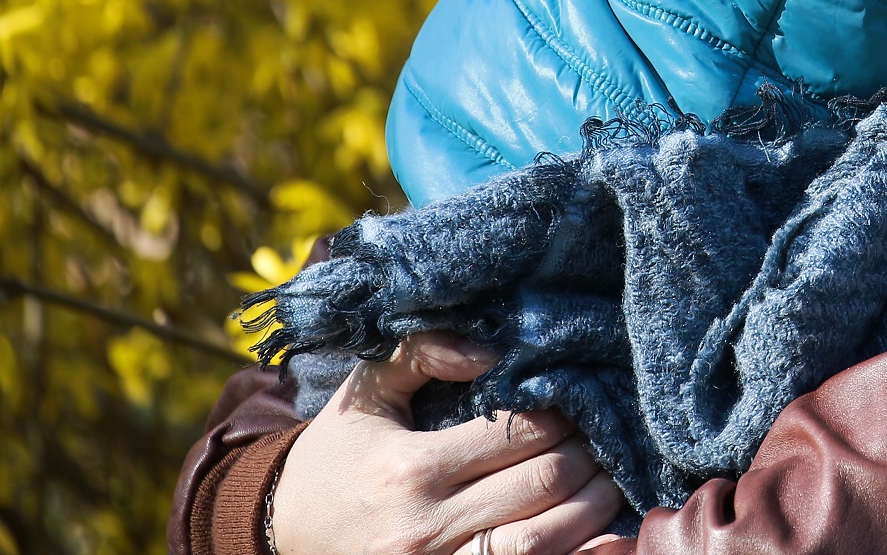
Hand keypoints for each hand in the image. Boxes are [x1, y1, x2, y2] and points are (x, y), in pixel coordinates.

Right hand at [269, 332, 624, 554]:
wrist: (279, 534)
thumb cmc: (335, 456)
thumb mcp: (365, 393)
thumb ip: (423, 352)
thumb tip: (493, 351)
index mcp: (410, 467)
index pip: (518, 432)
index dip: (562, 413)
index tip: (576, 401)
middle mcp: (425, 525)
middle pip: (542, 482)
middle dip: (588, 454)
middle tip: (603, 436)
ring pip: (542, 539)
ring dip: (591, 507)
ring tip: (607, 479)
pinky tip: (601, 536)